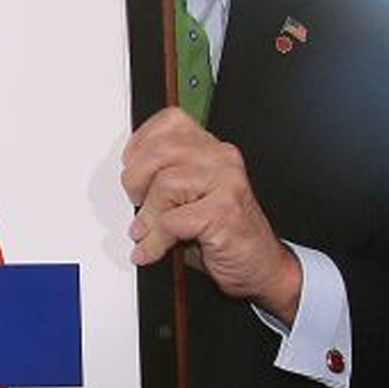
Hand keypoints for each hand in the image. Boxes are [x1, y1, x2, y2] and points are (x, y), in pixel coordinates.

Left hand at [121, 107, 301, 322]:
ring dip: (147, 216)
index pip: (170, 122)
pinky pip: (172, 221)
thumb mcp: (188, 200)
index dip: (141, 143)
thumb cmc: (223, 233)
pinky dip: (156, 241)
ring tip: (146, 233)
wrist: (260, 265)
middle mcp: (222, 159)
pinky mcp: (225, 212)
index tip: (131, 167)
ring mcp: (227, 183)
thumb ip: (162, 182)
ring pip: (165, 184)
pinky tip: (153, 250)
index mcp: (212, 149)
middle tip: (136, 203)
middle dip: (136, 180)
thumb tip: (128, 182)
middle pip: (160, 151)